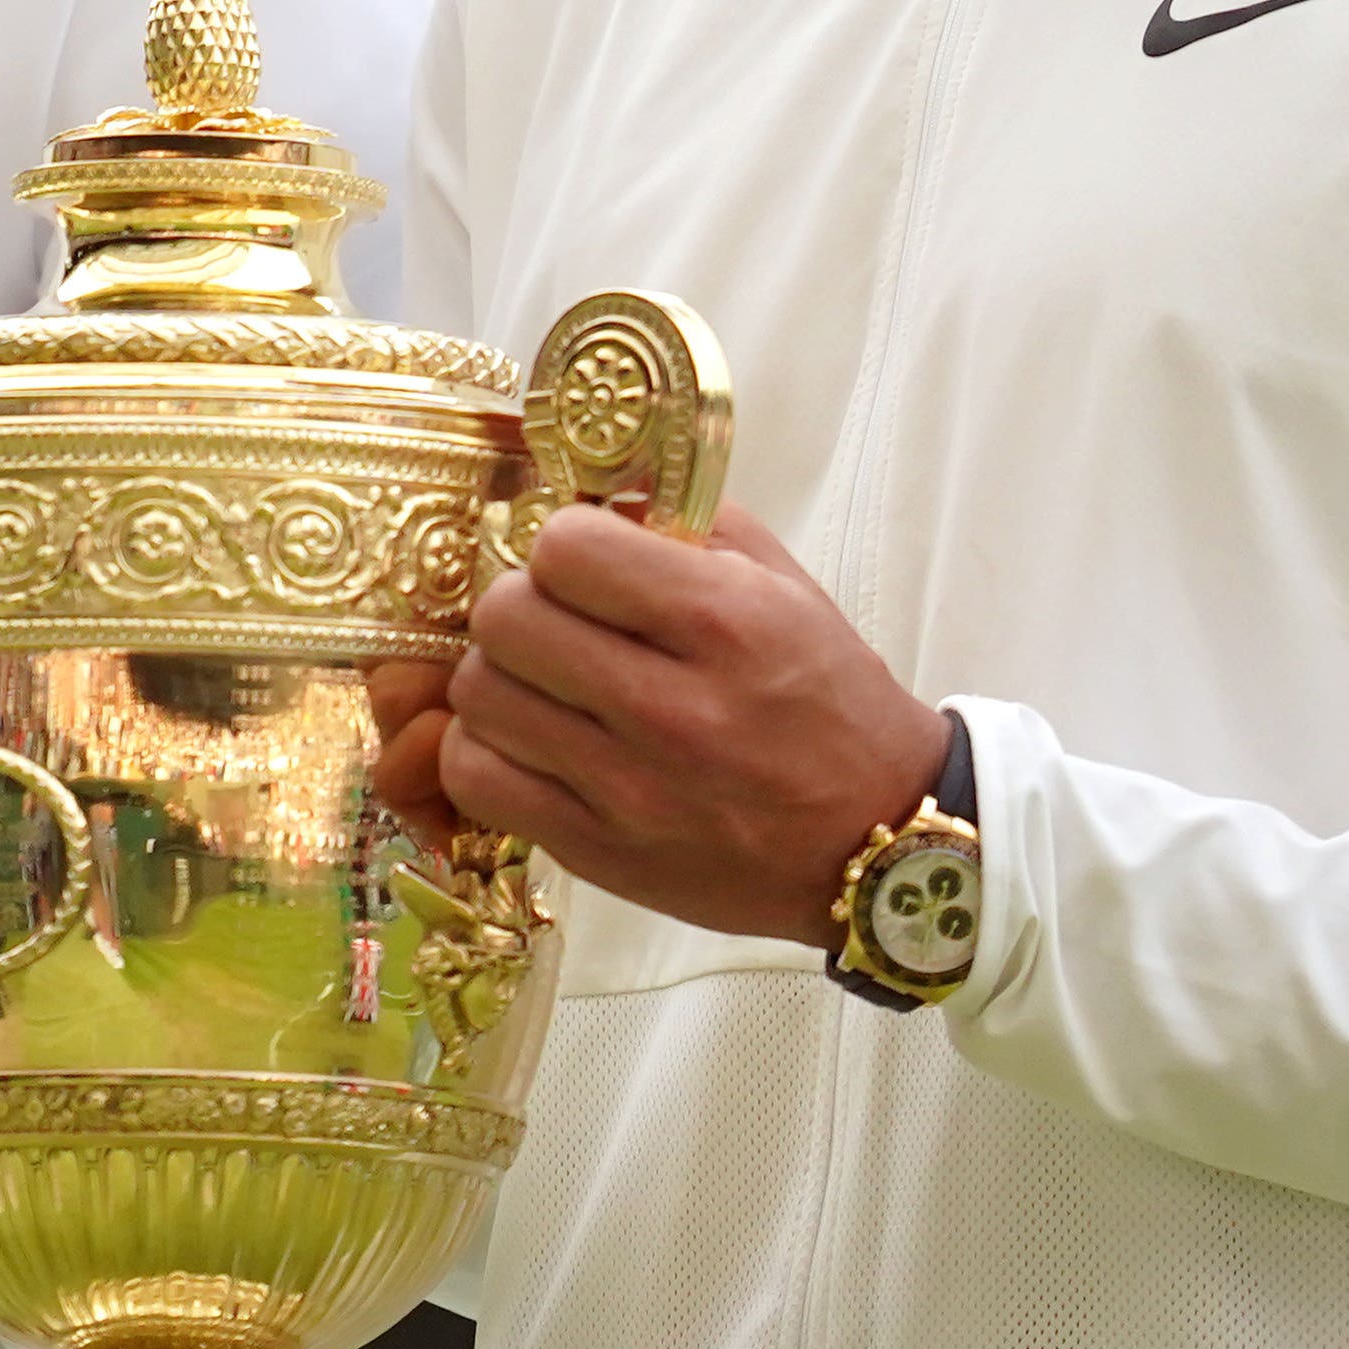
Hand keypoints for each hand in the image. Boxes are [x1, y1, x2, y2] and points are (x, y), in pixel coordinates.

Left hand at [395, 504, 946, 945]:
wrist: (873, 840)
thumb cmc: (826, 701)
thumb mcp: (784, 587)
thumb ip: (686, 525)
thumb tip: (586, 495)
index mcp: (725, 622)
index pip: (565, 548)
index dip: (562, 543)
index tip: (585, 562)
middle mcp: (674, 708)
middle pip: (505, 619)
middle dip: (519, 604)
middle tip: (552, 621)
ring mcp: (631, 790)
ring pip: (480, 696)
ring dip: (500, 678)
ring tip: (544, 685)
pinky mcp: (599, 853)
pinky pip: (475, 779)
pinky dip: (484, 752)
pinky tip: (529, 743)